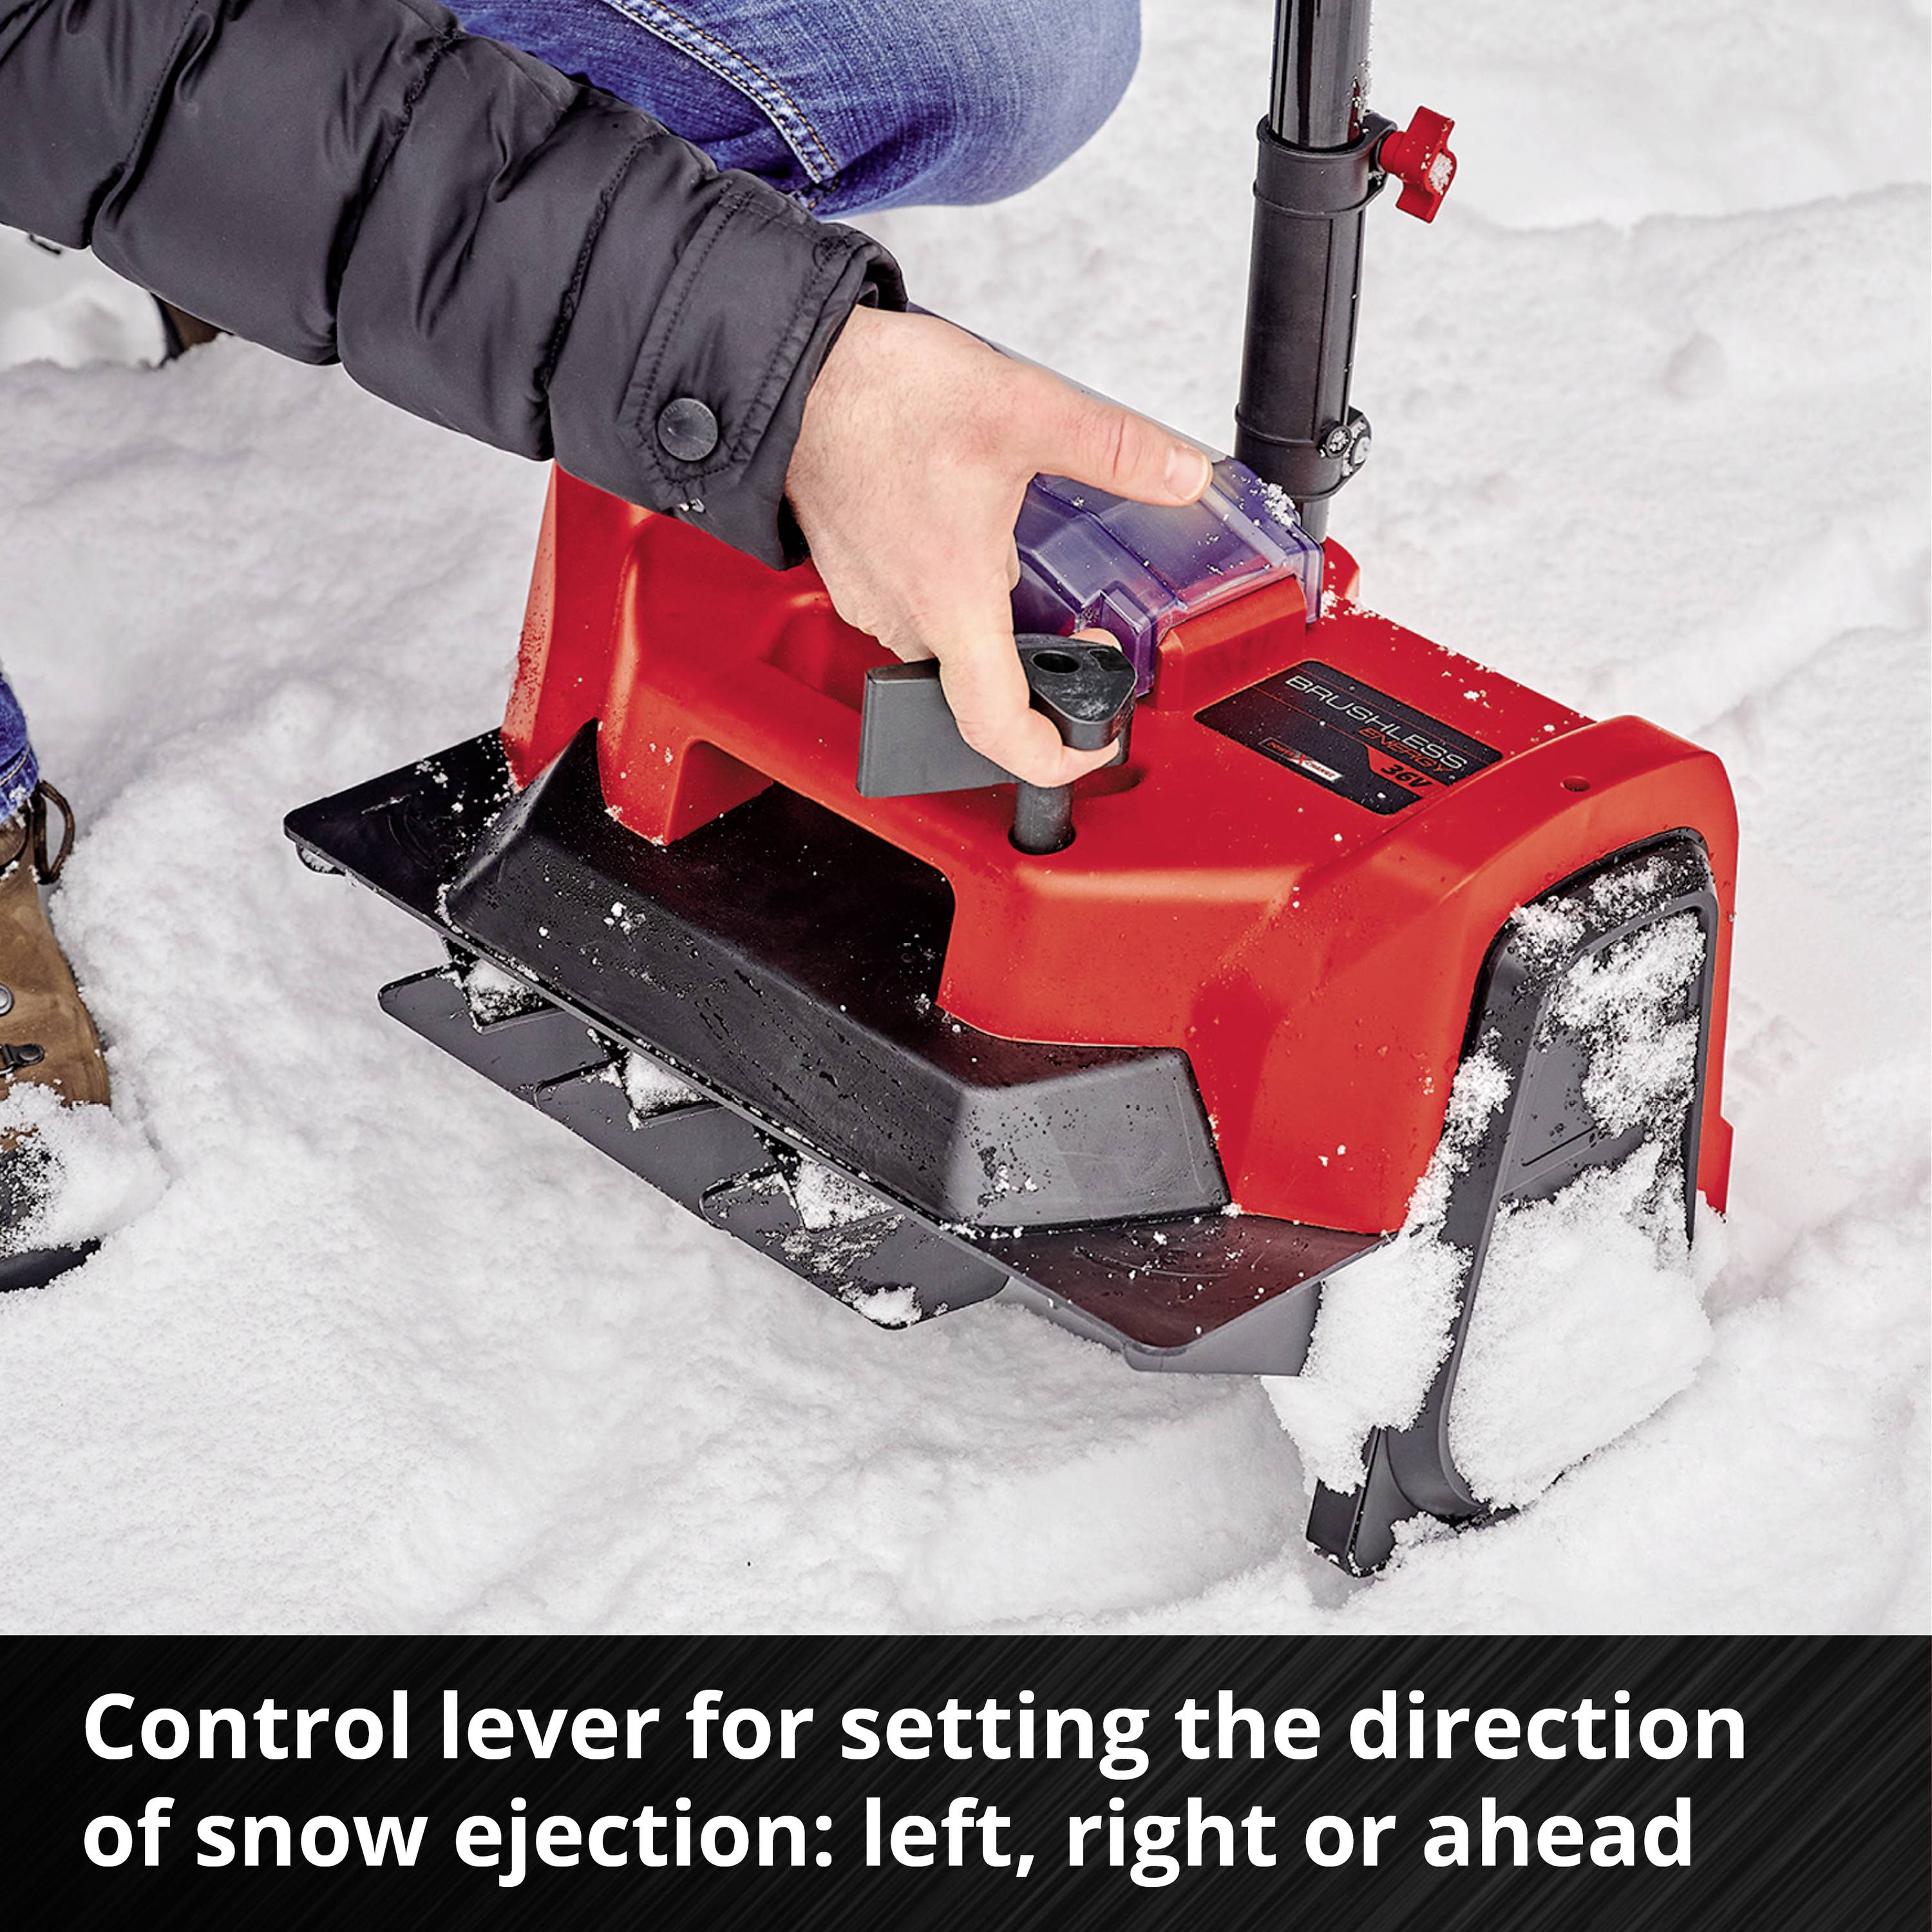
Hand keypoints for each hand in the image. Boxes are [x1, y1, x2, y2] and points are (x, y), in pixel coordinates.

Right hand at [786, 306, 1211, 786]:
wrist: (798, 373)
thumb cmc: (882, 398)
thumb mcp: (1025, 410)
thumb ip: (1115, 448)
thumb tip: (1180, 475)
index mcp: (951, 603)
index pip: (999, 729)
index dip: (1052, 757)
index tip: (1089, 745)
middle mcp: (906, 618)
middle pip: (983, 686)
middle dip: (1042, 666)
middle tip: (1083, 628)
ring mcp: (875, 602)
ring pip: (951, 643)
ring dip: (997, 620)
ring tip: (1019, 554)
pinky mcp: (856, 577)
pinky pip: (917, 609)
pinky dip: (954, 589)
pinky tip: (967, 530)